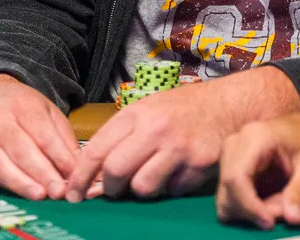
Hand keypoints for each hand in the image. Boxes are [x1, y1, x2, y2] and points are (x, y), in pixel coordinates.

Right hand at [0, 74, 78, 200]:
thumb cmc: (20, 106)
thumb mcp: (47, 111)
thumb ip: (63, 138)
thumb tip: (77, 167)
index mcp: (22, 106)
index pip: (43, 135)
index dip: (59, 157)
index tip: (73, 175)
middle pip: (22, 151)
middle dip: (42, 174)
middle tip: (59, 191)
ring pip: (1, 165)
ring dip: (23, 184)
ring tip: (40, 196)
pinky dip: (9, 186)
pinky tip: (24, 194)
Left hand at [65, 67, 299, 202]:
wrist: (228, 105)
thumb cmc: (180, 110)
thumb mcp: (146, 112)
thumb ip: (119, 140)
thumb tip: (90, 181)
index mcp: (136, 113)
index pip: (96, 150)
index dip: (79, 177)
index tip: (71, 195)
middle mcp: (155, 128)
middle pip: (115, 172)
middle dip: (110, 188)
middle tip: (115, 189)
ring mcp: (178, 147)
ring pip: (142, 188)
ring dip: (142, 190)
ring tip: (152, 176)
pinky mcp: (198, 164)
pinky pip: (172, 191)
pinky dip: (171, 188)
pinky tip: (178, 172)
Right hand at [216, 105, 299, 228]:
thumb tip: (292, 219)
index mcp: (255, 137)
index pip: (236, 177)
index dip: (249, 205)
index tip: (271, 222)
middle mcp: (237, 143)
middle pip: (228, 187)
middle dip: (253, 208)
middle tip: (284, 210)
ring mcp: (234, 154)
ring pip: (226, 194)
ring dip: (250, 209)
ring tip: (281, 204)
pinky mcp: (236, 166)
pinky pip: (233, 195)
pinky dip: (250, 206)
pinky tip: (274, 201)